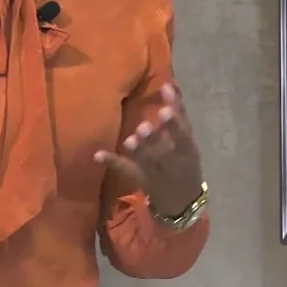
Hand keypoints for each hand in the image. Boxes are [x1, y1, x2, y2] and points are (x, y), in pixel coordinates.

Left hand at [95, 83, 203, 215]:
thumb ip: (179, 114)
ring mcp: (155, 173)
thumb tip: (170, 84)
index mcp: (188, 151)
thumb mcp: (188, 141)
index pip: (183, 136)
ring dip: (138, 151)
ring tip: (130, 140)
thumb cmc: (186, 163)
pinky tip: (98, 154)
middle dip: (155, 139)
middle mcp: (173, 163)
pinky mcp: (140, 180)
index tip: (165, 109)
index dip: (175, 123)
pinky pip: (126, 171)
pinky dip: (113, 162)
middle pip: (164, 151)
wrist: (182, 202)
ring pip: (146, 162)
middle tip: (144, 126)